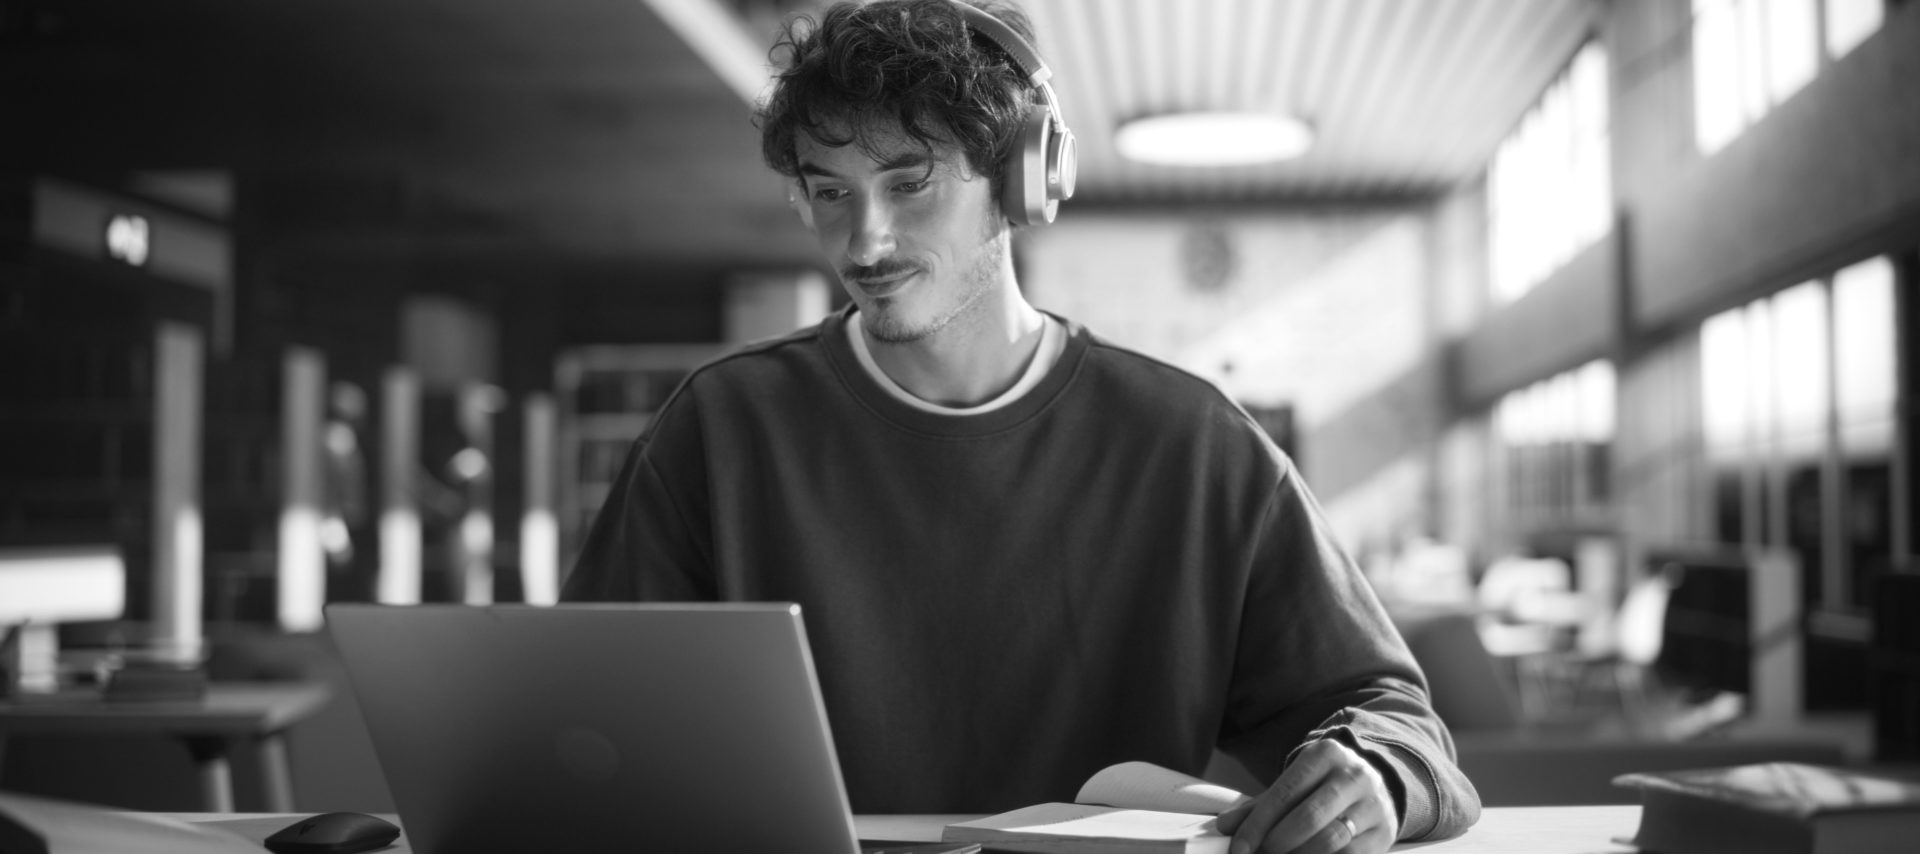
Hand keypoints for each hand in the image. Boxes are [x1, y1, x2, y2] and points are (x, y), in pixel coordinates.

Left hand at [1214, 739, 1397, 853]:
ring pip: (1330, 841)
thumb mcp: (1294, 784)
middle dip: (1276, 844)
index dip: (1257, 825)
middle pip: (1307, 818)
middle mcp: (1353, 775)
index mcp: (1325, 754)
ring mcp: (1373, 804)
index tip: (1239, 849)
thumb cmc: (1323, 787)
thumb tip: (1223, 827)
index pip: (1284, 793)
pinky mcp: (1384, 832)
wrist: (1378, 783)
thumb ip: (1259, 806)